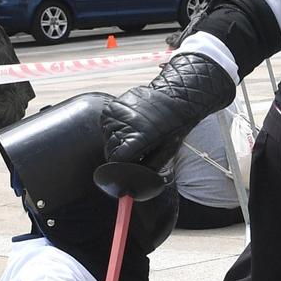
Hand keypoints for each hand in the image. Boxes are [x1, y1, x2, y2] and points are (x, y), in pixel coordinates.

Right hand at [102, 54, 237, 175]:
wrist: (174, 99)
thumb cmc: (173, 127)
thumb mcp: (165, 153)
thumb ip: (148, 167)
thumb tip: (134, 181)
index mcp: (137, 138)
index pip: (115, 160)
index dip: (120, 166)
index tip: (126, 165)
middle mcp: (122, 125)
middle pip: (109, 150)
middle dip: (119, 154)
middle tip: (135, 149)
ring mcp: (114, 114)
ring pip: (107, 138)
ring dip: (117, 140)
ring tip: (134, 134)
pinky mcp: (110, 107)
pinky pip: (107, 125)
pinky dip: (115, 128)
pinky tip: (130, 124)